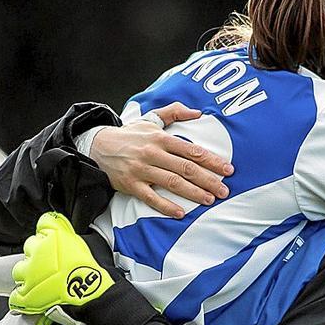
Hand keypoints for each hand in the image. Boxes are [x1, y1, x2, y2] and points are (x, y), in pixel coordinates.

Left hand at [9, 212, 112, 313]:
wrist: (93, 295)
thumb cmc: (94, 271)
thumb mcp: (88, 242)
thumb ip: (71, 234)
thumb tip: (65, 231)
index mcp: (53, 235)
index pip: (44, 224)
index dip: (50, 232)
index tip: (53, 237)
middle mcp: (38, 251)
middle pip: (30, 246)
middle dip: (39, 254)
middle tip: (51, 262)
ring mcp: (29, 273)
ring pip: (20, 270)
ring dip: (28, 274)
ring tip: (42, 280)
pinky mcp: (26, 295)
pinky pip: (17, 295)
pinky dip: (23, 296)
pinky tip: (34, 295)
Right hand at [91, 102, 234, 217]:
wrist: (97, 145)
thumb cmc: (130, 134)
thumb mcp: (151, 118)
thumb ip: (174, 112)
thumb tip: (198, 113)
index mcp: (161, 138)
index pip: (192, 150)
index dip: (212, 160)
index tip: (228, 169)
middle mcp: (153, 153)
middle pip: (186, 168)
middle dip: (208, 180)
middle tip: (224, 190)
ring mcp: (142, 170)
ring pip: (172, 182)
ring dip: (193, 192)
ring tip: (209, 200)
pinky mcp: (131, 184)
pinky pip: (151, 198)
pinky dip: (166, 206)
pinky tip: (180, 212)